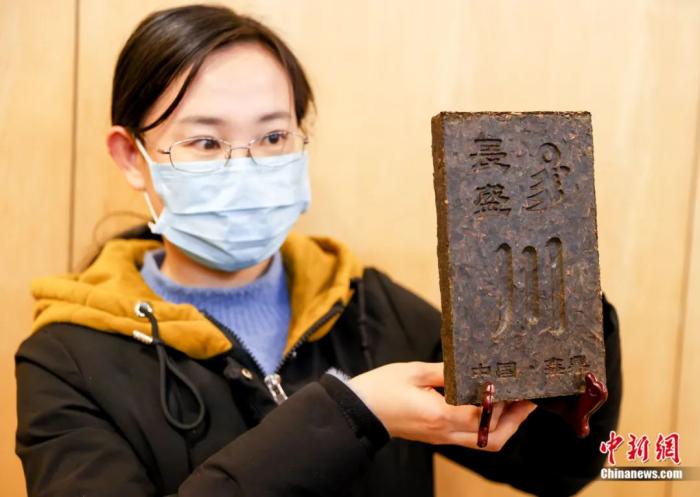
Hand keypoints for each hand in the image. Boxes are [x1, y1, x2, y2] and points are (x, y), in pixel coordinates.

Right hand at [347, 361, 536, 451]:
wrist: (360, 412)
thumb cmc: (382, 389)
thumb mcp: (414, 371)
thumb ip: (446, 371)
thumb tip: (471, 366)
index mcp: (439, 414)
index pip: (482, 415)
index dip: (501, 402)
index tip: (513, 385)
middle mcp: (444, 432)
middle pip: (491, 438)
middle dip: (515, 420)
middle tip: (527, 399)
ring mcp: (442, 438)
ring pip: (484, 443)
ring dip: (505, 426)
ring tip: (516, 403)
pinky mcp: (439, 436)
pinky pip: (472, 438)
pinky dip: (488, 426)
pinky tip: (491, 407)